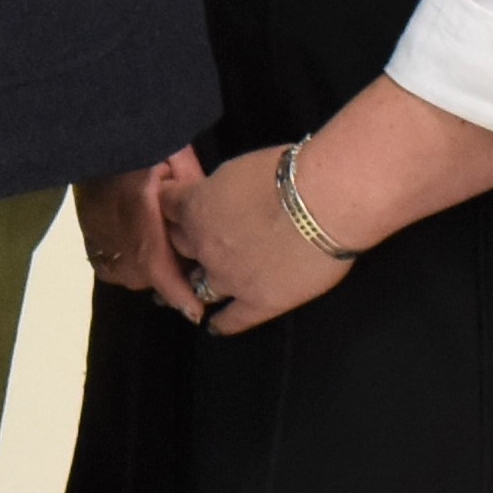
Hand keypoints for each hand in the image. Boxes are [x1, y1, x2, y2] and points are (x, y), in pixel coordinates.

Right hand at [76, 153, 208, 317]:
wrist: (95, 133)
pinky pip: (108, 264)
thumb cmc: (141, 142)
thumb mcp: (177, 158)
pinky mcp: (88, 233)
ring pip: (129, 274)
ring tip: (162, 246)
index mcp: (143, 225)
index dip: (182, 298)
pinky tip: (134, 245)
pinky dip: (123, 260)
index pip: (164, 276)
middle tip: (189, 256)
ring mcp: (99, 239)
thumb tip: (211, 221)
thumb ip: (194, 194)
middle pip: (150, 277)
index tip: (197, 314)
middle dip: (170, 273)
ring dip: (147, 267)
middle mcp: (119, 241)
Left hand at [162, 142, 354, 337]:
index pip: (167, 205)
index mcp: (195, 205)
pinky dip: (221, 324)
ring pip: (198, 284)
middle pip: (178, 245)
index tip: (177, 203)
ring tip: (193, 288)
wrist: (324, 202)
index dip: (173, 203)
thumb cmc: (289, 173)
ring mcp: (228, 277)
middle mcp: (203, 244)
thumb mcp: (239, 167)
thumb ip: (220, 188)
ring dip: (196, 283)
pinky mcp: (258, 301)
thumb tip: (222, 195)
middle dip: (184, 241)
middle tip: (192, 241)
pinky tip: (215, 326)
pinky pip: (232, 319)